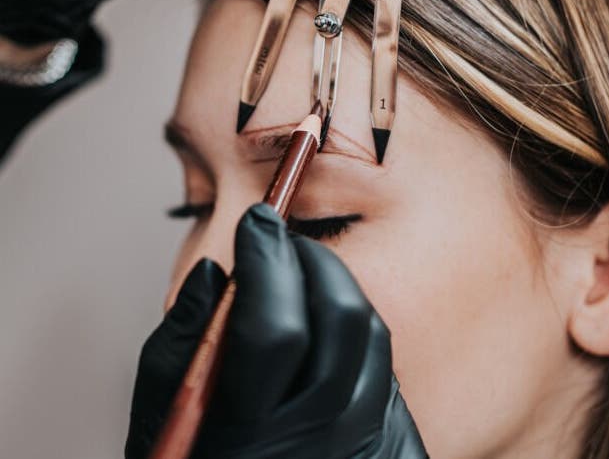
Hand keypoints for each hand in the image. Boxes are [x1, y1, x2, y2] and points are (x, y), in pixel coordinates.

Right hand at [125, 203, 426, 458]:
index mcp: (250, 439)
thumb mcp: (163, 421)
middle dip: (313, 259)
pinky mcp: (394, 443)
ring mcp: (364, 443)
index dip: (267, 262)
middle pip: (341, 320)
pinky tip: (325, 324)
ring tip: (302, 278)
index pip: (275, 327)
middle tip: (283, 240)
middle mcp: (321, 440)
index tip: (257, 221)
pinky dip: (356, 328)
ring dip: (337, 288)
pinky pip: (386, 364)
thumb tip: (214, 273)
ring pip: (371, 334)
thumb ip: (179, 347)